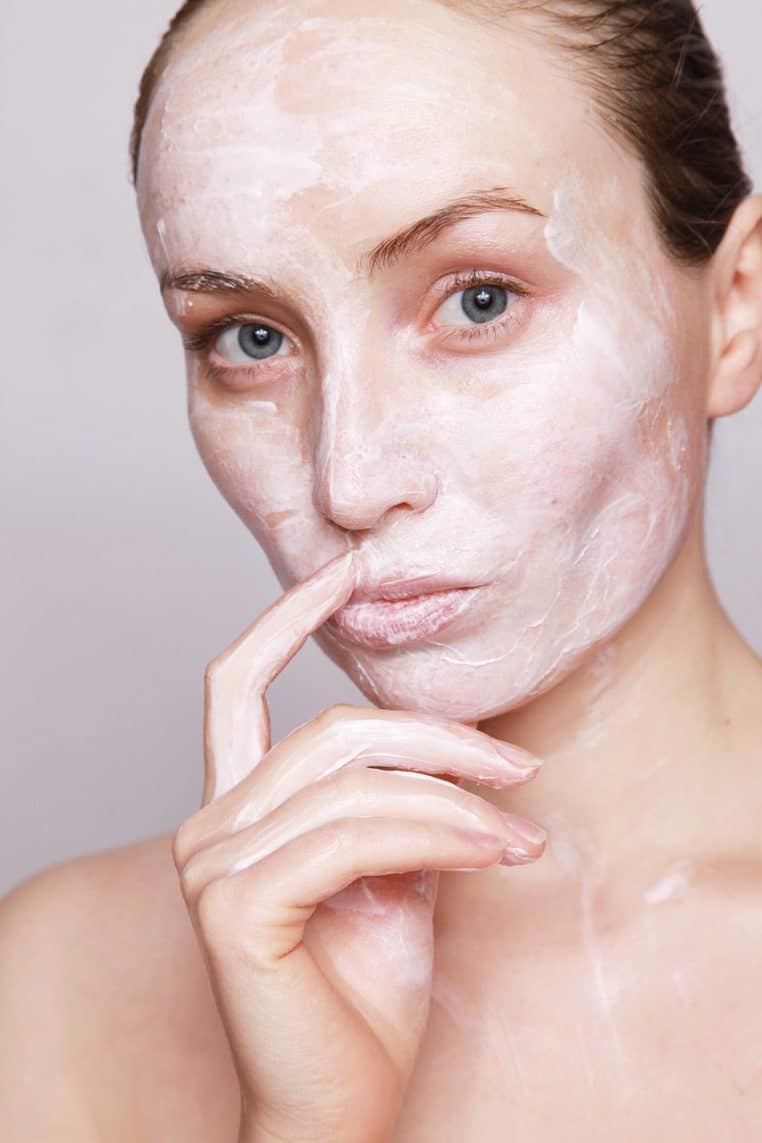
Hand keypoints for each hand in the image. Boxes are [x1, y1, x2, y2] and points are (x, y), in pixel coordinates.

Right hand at [172, 552, 545, 1141]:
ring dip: (455, 800)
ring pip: (353, 783)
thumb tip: (463, 744)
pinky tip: (493, 854)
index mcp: (238, 808)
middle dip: (440, 738)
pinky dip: (437, 835)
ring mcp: (212, 863)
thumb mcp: (398, 871)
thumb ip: (404, 801)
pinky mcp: (235, 906)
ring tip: (519, 833)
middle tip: (520, 765)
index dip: (284, 620)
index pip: (235, 687)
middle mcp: (210, 825)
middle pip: (334, 730)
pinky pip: (355, 836)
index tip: (344, 574)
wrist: (345, 1101)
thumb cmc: (367, 992)